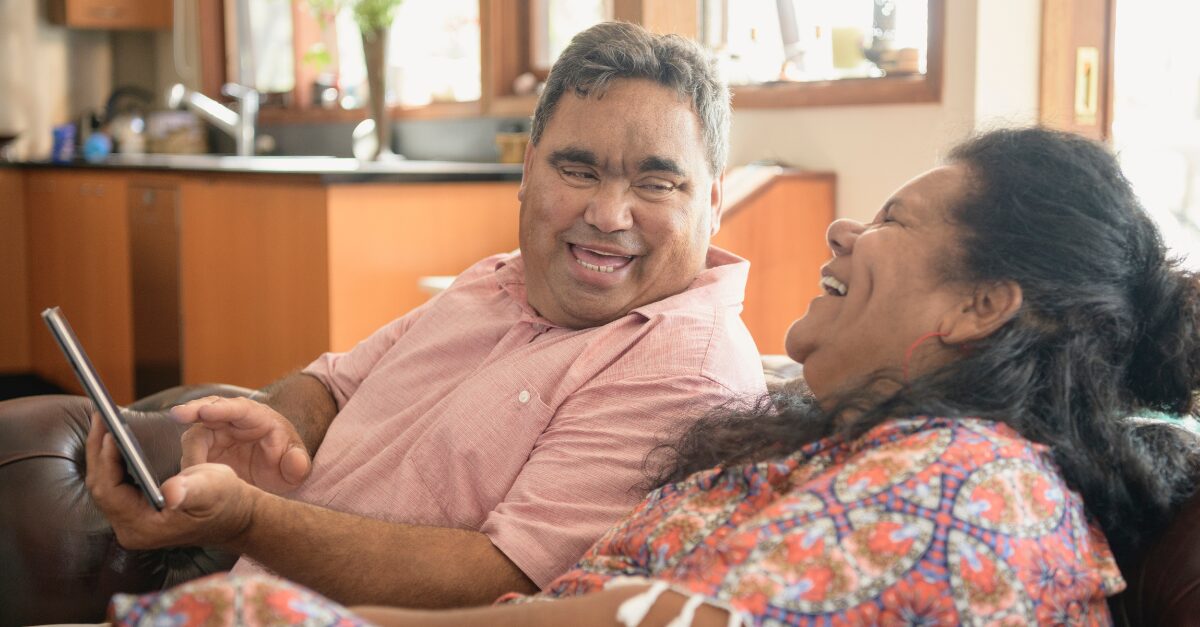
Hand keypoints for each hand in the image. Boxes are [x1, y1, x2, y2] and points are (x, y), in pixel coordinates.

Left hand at [84, 413, 257, 549]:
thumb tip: (172, 492)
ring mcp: (132, 523)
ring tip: (102, 423)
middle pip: (101, 487)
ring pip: (104, 485)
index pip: (110, 491)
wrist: (238, 517)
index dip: (107, 459)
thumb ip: (191, 490)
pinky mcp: (135, 514)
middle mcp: (132, 529)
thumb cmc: (227, 501)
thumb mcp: (213, 489)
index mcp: (145, 526)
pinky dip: (113, 461)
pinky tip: (115, 441)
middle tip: (99, 416)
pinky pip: (114, 485)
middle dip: (98, 450)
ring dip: (102, 453)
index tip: (110, 429)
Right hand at [171, 396, 311, 494]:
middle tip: (178, 415)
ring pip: (195, 435)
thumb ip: (298, 463)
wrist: (273, 474)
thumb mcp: (297, 465)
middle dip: (193, 410)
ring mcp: (215, 434)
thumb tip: (296, 463)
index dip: (222, 408)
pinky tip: (184, 480)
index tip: (205, 411)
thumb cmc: (285, 462)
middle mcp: (232, 421)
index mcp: (258, 417)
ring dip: (190, 449)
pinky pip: (191, 454)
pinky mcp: (204, 450)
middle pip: (209, 410)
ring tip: (188, 471)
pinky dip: (187, 465)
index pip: (239, 407)